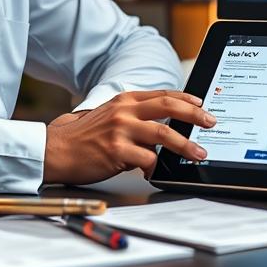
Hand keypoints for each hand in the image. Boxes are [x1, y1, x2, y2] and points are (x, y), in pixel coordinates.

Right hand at [43, 90, 214, 183]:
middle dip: (194, 114)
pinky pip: (146, 159)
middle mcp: (124, 111)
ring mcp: (120, 131)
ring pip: (163, 134)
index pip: (163, 94)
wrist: (56, 150)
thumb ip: (135, 116)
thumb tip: (165, 126)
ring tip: (199, 153)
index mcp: (125, 100)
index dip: (186, 98)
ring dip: (185, 145)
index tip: (202, 103)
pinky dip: (155, 167)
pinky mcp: (116, 152)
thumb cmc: (84, 136)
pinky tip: (154, 171)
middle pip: (168, 107)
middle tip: (210, 122)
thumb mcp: (110, 115)